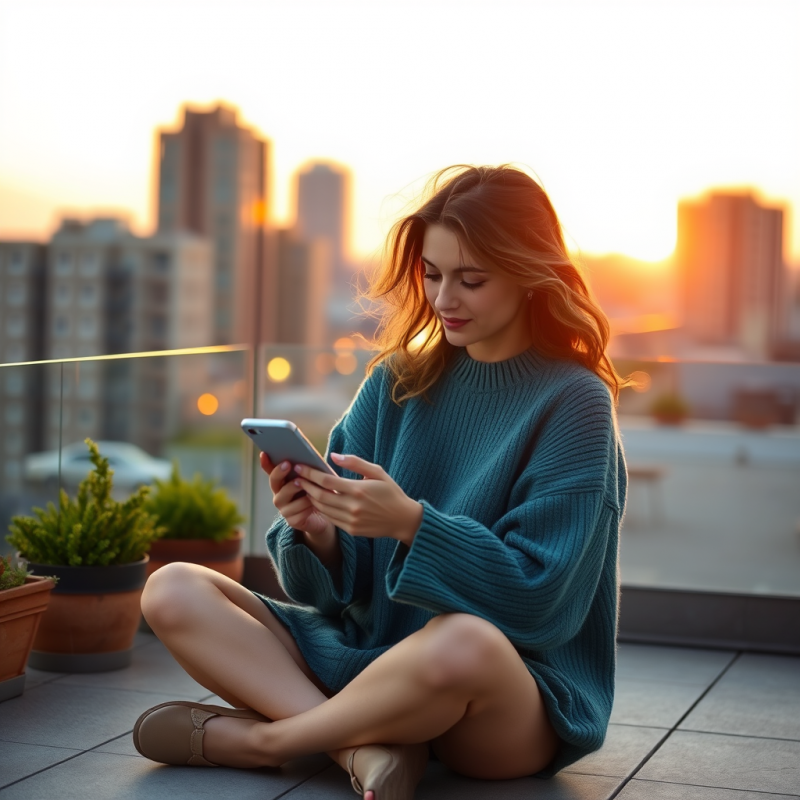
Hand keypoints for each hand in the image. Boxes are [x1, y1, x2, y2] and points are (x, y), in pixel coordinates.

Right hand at [260, 452, 333, 538]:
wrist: (327, 516)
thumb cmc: (320, 493)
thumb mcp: (315, 478)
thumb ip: (308, 468)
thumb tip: (307, 452)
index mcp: (284, 483)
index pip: (271, 470)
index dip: (266, 463)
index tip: (264, 453)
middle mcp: (280, 495)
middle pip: (274, 482)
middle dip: (280, 472)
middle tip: (288, 464)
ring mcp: (284, 508)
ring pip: (285, 497)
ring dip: (297, 490)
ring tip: (308, 487)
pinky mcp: (292, 521)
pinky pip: (297, 512)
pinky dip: (307, 506)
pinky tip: (315, 504)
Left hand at [293, 453, 422, 545]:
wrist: (403, 519)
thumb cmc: (391, 492)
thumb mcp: (377, 472)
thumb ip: (355, 462)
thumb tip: (333, 455)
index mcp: (358, 489)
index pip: (327, 480)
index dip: (310, 473)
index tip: (300, 467)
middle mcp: (353, 506)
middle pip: (320, 496)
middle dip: (306, 486)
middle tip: (296, 477)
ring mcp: (351, 520)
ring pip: (323, 508)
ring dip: (311, 498)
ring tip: (304, 488)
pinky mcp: (351, 530)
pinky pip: (330, 518)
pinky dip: (321, 509)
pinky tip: (317, 501)